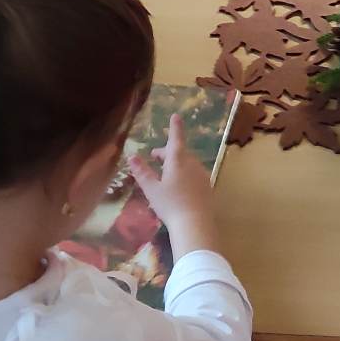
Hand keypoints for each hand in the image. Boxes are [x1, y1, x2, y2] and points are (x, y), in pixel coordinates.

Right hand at [128, 115, 217, 256]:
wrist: (195, 224)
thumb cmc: (170, 204)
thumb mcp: (151, 189)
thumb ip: (142, 172)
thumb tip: (132, 157)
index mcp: (178, 160)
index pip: (176, 139)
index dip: (174, 127)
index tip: (176, 116)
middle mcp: (192, 164)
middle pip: (180, 153)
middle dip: (167, 153)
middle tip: (155, 158)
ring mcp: (202, 176)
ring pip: (187, 164)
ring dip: (176, 165)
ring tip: (164, 175)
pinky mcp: (207, 188)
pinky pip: (194, 175)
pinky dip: (184, 176)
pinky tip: (178, 189)